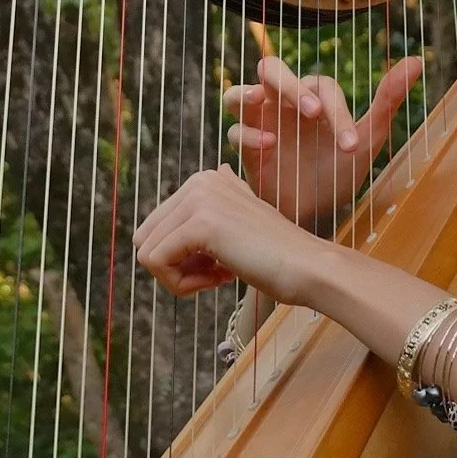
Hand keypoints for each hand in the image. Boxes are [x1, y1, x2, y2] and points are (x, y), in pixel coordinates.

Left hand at [135, 164, 325, 304]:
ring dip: (180, 278)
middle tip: (217, 274)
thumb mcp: (240, 224)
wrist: (309, 268)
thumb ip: (217, 208)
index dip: (182, 258)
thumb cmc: (277, 257)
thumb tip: (219, 173)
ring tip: (220, 276)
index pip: (157, 229)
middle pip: (147, 239)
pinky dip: (181, 284)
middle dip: (176, 266)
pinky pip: (155, 262)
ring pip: (147, 253)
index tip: (220, 264)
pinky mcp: (199, 224)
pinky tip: (220, 279)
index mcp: (205, 180)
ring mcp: (198, 199)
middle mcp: (198, 181)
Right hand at [224, 51, 424, 226]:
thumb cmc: (339, 172)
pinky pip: (235, 132)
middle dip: (290, 86)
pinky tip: (267, 145)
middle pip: (272, 71)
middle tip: (312, 111)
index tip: (350, 144)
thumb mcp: (366, 140)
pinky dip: (247, 135)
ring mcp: (260, 123)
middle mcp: (283, 103)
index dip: (337, 111)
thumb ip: (388, 99)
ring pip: (239, 93)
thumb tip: (418, 59)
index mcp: (313, 95)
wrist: (317, 216)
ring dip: (247, 93)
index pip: (321, 87)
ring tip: (259, 99)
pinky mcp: (245, 149)